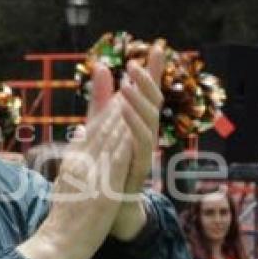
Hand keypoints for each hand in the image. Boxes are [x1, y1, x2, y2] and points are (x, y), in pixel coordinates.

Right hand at [18, 64, 132, 258]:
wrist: (58, 242)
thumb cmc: (63, 218)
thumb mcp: (65, 182)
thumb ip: (74, 158)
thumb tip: (79, 136)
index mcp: (72, 161)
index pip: (92, 130)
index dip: (107, 108)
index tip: (120, 91)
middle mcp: (80, 162)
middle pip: (102, 128)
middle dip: (118, 104)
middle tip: (133, 81)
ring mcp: (91, 174)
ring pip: (110, 139)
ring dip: (124, 116)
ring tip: (136, 96)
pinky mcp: (102, 188)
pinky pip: (116, 161)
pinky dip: (125, 143)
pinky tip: (135, 129)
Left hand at [109, 44, 164, 239]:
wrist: (108, 212)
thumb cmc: (108, 168)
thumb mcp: (100, 129)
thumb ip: (100, 101)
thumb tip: (102, 68)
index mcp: (136, 126)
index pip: (146, 94)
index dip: (152, 71)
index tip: (157, 46)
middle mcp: (144, 138)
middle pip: (153, 105)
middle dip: (147, 83)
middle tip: (135, 63)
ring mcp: (142, 155)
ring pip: (148, 126)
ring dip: (139, 105)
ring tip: (128, 85)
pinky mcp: (136, 172)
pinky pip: (139, 150)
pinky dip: (133, 131)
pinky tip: (125, 116)